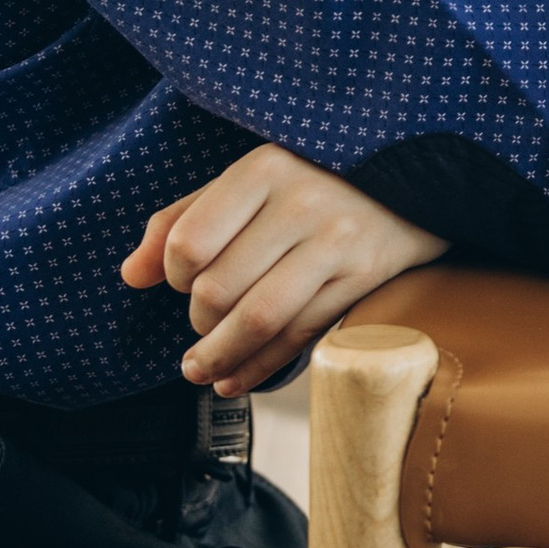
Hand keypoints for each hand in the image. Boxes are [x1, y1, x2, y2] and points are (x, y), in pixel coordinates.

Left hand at [120, 145, 447, 396]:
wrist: (417, 177)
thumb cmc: (317, 179)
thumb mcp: (252, 179)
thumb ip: (186, 218)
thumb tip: (131, 275)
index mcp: (265, 167)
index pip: (189, 241)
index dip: (173, 275)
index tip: (182, 281)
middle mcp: (302, 202)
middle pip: (219, 288)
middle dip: (198, 323)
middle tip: (199, 327)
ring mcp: (337, 242)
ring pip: (258, 320)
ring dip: (218, 357)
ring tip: (199, 369)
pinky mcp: (364, 277)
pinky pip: (299, 337)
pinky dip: (258, 368)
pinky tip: (235, 379)